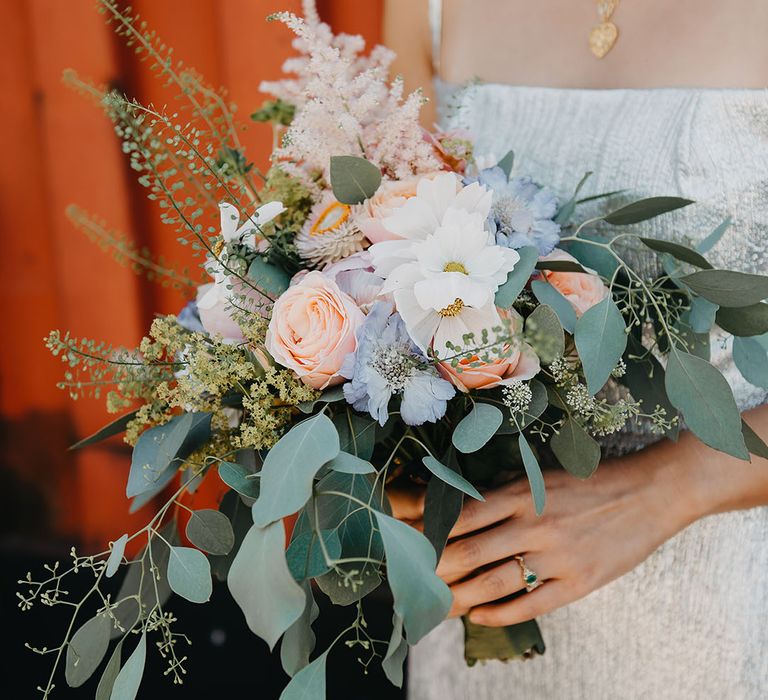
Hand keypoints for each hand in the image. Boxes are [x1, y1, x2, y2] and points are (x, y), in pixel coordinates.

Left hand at [390, 444, 700, 627]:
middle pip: (468, 553)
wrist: (650, 493)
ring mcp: (556, 556)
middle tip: (412, 580)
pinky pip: (529, 606)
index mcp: (521, 492)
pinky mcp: (578, 583)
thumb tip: (458, 510)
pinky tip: (478, 617)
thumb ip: (503, 493)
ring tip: (437, 604)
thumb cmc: (590, 482)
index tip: (409, 543)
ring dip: (459, 597)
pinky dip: (498, 614)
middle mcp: (533, 524)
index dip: (431, 532)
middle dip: (435, 570)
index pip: (462, 516)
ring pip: (493, 584)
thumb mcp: (542, 475)